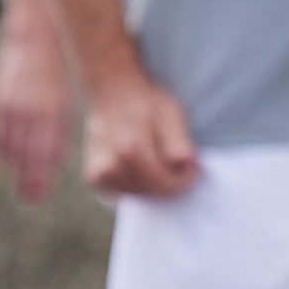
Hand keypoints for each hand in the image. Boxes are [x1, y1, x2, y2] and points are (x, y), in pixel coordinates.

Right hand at [0, 16, 72, 203]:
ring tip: (22, 171)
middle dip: (26, 178)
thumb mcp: (64, 107)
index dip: (38, 179)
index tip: (36, 198)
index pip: (42, 154)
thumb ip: (56, 137)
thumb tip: (52, 166)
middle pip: (23, 156)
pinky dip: (3, 145)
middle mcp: (27, 111)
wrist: (32, 43)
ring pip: (7, 146)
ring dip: (14, 161)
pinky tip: (10, 149)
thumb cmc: (54, 79)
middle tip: (29, 197)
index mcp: (49, 113)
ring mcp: (8, 106)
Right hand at [83, 66, 198, 199]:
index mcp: (130, 149)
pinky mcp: (95, 178)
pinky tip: (139, 166)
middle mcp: (110, 164)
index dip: (184, 180)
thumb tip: (188, 165)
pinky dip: (136, 185)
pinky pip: (123, 194)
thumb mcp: (169, 113)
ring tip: (156, 159)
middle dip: (170, 182)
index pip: (164, 185)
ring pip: (139, 195)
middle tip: (178, 163)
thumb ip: (177, 142)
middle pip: (152, 192)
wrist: (114, 92)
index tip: (193, 167)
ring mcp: (99, 174)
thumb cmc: (146, 102)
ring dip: (153, 184)